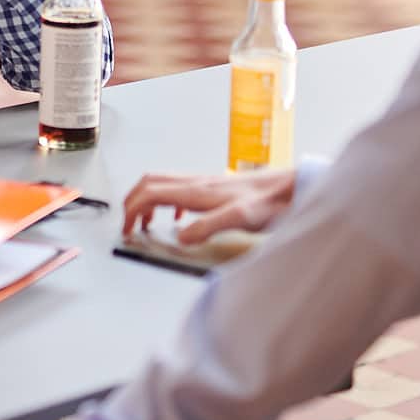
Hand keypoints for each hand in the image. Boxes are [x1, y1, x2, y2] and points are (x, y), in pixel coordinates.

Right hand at [121, 167, 298, 244]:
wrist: (291, 189)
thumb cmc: (269, 202)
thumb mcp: (238, 218)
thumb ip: (206, 227)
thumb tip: (179, 236)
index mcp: (196, 190)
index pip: (151, 192)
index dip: (133, 210)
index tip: (128, 229)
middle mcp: (197, 183)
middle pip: (150, 183)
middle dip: (132, 202)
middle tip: (128, 224)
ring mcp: (204, 184)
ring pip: (163, 184)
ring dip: (147, 201)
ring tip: (146, 222)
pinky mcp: (214, 189)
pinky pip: (179, 190)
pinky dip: (167, 202)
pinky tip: (179, 218)